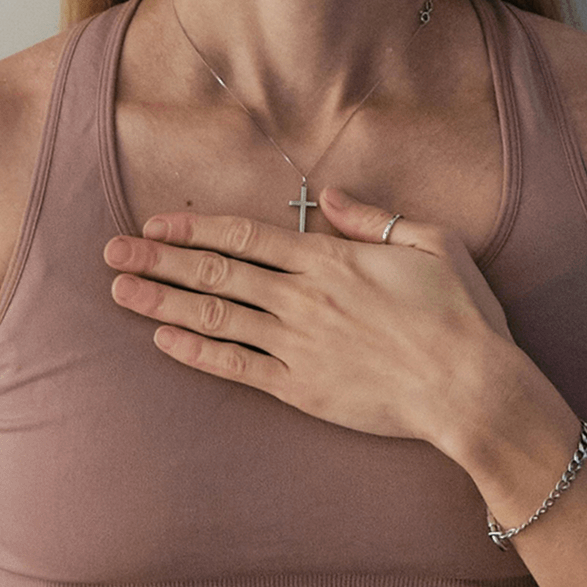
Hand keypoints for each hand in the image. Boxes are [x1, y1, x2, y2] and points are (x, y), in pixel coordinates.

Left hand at [103, 186, 514, 451]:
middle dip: (159, 261)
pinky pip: (238, 368)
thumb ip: (372, 217)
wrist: (473, 389)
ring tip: (120, 293)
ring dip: (163, 303)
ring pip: (216, 317)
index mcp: (329, 261)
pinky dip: (198, 353)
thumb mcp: (429, 241)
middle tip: (113, 253)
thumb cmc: (459, 313)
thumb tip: (331, 195)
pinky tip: (165, 342)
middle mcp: (303, 299)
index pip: (245, 237)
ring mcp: (298, 347)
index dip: (195, 229)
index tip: (156, 223)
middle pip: (216, 274)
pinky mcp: (301, 391)